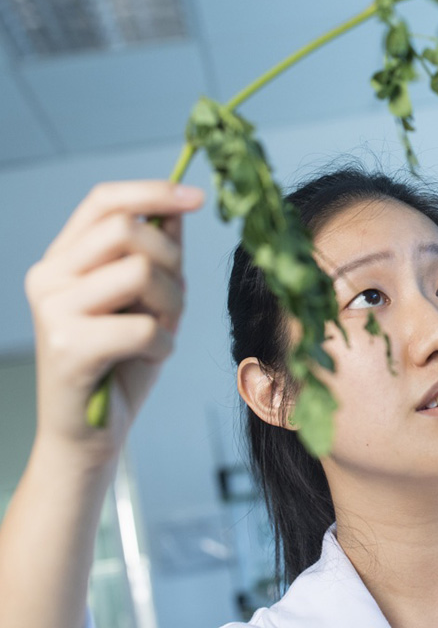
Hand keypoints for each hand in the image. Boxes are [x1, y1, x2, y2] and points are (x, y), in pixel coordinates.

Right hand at [25, 181, 203, 465]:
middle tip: (171, 301)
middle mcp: (49, 276)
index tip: (198, 196)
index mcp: (64, 259)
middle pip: (128, 230)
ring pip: (141, 272)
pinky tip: (148, 359)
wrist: (88, 435)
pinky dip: (164, 345)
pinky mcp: (68, 346)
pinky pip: (144, 327)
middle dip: (171, 261)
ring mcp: (53, 310)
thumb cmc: (119, 366)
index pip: (104, 201)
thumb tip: (176, 209)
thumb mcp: (146, 301)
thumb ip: (157, 256)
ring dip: (171, 306)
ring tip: (159, 331)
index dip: (153, 192)